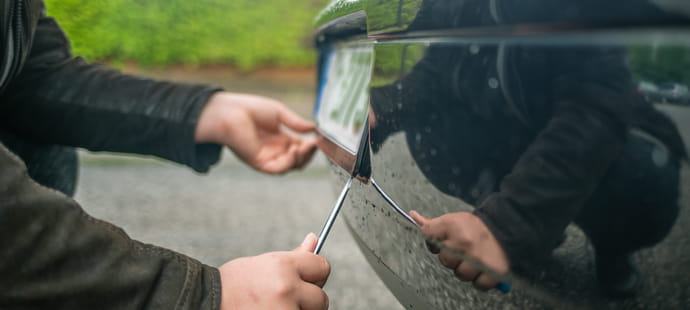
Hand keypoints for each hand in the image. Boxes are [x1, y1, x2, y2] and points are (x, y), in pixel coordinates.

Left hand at [195, 92, 317, 173]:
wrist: (229, 112)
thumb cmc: (249, 109)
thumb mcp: (279, 113)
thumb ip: (296, 123)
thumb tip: (314, 128)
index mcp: (279, 139)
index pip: (300, 148)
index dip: (311, 146)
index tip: (318, 139)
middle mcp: (274, 150)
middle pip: (298, 160)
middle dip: (309, 154)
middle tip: (314, 144)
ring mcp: (267, 157)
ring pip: (291, 167)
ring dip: (301, 159)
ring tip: (305, 147)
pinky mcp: (259, 162)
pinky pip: (278, 169)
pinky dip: (289, 163)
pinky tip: (293, 151)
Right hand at [218, 233, 330, 309]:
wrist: (206, 301)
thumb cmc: (234, 284)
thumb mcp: (263, 264)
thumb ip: (293, 258)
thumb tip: (314, 239)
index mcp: (283, 267)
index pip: (323, 267)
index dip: (314, 275)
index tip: (304, 281)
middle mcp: (286, 289)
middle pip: (321, 298)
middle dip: (307, 300)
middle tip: (281, 299)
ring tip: (271, 306)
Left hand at [410, 211, 508, 290]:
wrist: (505, 227)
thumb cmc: (475, 226)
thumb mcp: (452, 219)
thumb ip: (432, 224)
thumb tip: (413, 215)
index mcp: (453, 227)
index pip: (429, 237)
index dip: (434, 242)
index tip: (444, 241)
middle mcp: (465, 244)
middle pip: (445, 261)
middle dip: (452, 257)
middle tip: (463, 250)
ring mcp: (479, 259)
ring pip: (461, 275)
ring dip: (466, 270)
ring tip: (474, 259)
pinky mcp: (493, 272)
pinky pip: (478, 284)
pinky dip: (480, 280)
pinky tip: (482, 269)